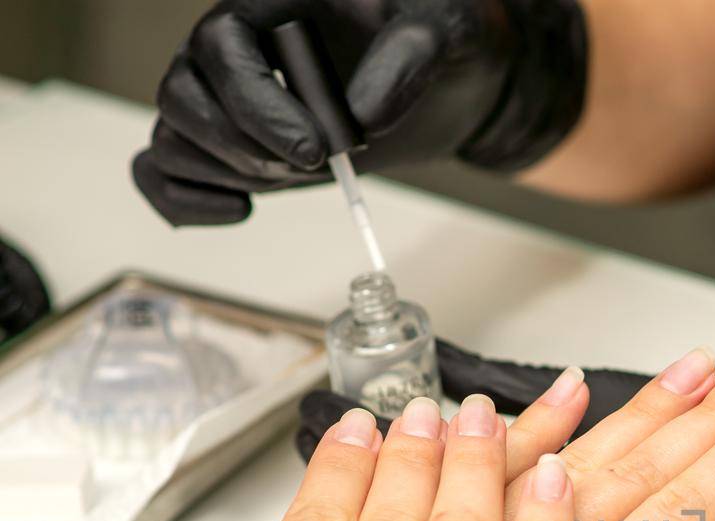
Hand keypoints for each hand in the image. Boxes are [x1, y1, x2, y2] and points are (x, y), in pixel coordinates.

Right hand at [132, 0, 587, 225]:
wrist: (454, 75)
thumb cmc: (442, 33)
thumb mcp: (443, 30)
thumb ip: (405, 60)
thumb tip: (361, 119)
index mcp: (270, 2)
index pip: (220, 48)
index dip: (256, 105)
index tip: (317, 149)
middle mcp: (234, 48)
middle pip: (182, 96)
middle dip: (244, 146)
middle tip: (317, 165)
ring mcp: (229, 99)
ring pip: (173, 137)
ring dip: (226, 173)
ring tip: (301, 175)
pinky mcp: (238, 146)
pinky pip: (166, 172)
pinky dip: (183, 202)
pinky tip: (241, 211)